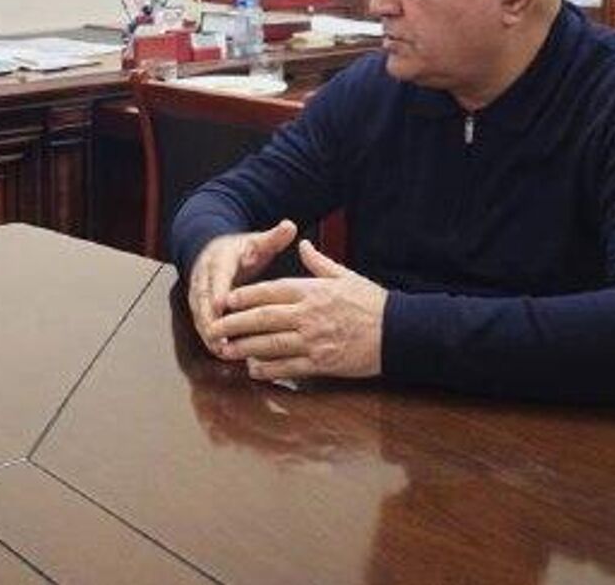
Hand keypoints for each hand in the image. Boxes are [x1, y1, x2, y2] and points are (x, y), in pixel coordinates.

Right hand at [187, 220, 298, 358]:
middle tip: (220, 338)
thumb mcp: (257, 242)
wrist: (213, 249)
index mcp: (220, 258)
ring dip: (208, 331)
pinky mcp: (198, 305)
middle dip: (210, 318)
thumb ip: (273, 237)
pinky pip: (201, 321)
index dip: (218, 290)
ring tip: (220, 350)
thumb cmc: (241, 249)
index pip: (218, 274)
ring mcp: (198, 291)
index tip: (221, 305)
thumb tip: (290, 225)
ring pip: (199, 313)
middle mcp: (204, 275)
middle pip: (203, 298)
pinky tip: (220, 352)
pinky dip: (209, 336)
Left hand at [205, 239, 388, 380]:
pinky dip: (269, 369)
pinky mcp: (322, 363)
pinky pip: (289, 367)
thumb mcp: (345, 276)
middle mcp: (308, 314)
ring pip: (271, 343)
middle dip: (235, 323)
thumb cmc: (373, 302)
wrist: (399, 332)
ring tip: (226, 350)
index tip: (227, 300)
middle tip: (215, 328)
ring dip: (245, 347)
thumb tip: (302, 245)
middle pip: (263, 318)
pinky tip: (254, 369)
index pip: (271, 291)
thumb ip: (319, 262)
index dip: (246, 296)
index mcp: (313, 291)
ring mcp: (314, 340)